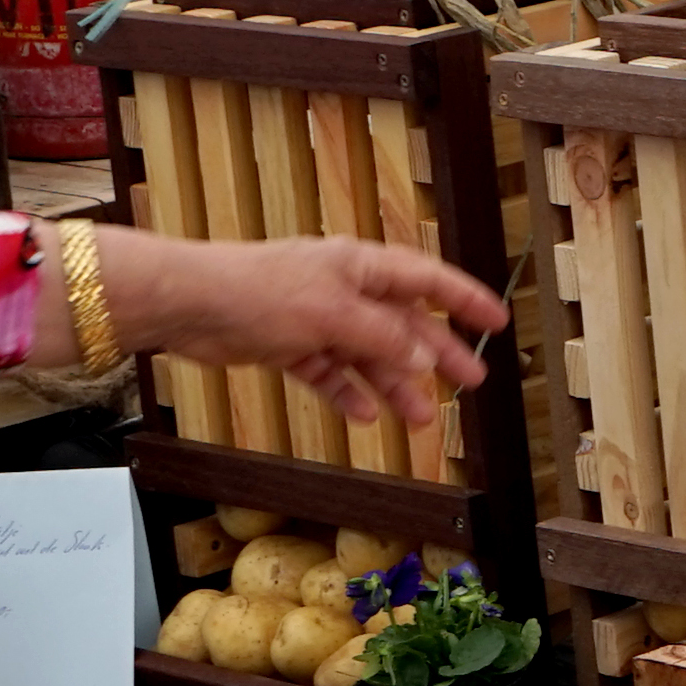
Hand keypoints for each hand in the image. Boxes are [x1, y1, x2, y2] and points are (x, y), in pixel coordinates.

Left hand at [99, 231, 504, 435]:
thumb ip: (383, 337)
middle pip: (402, 324)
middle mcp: (343, 289)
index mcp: (361, 266)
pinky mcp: (287, 344)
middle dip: (436, 354)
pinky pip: (329, 372)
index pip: (427, 280)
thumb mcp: (334, 314)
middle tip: (470, 383)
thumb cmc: (258, 292)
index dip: (465, 300)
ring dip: (393, 385)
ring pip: (368, 355)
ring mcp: (315, 317)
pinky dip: (346, 393)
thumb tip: (423, 356)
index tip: (496, 321)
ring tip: (419, 418)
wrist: (189, 304)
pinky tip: (363, 415)